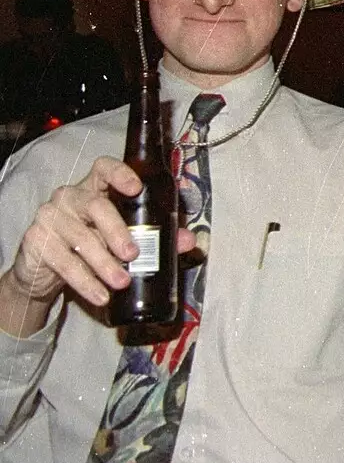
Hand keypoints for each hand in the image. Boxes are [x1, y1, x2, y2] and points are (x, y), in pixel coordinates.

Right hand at [3, 156, 195, 311]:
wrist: (44, 270)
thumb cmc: (92, 244)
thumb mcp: (121, 237)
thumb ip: (156, 236)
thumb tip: (188, 241)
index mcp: (94, 187)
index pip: (103, 168)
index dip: (120, 173)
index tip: (136, 188)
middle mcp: (70, 197)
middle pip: (96, 206)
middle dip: (118, 231)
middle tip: (134, 254)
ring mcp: (50, 217)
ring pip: (80, 238)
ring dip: (104, 263)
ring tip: (121, 282)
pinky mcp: (36, 241)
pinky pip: (63, 261)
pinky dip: (85, 281)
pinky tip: (100, 294)